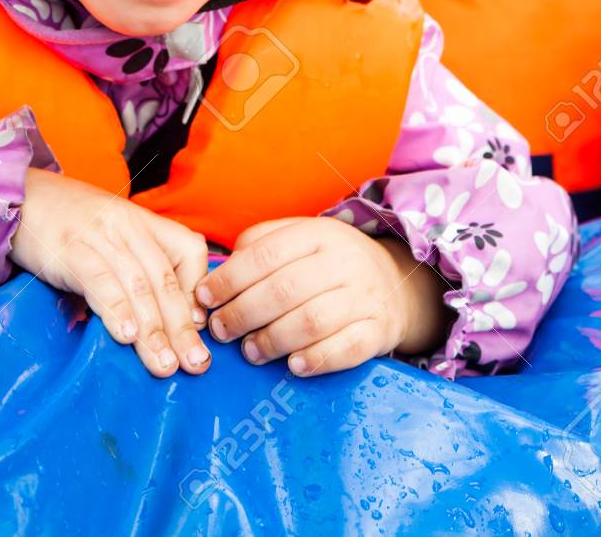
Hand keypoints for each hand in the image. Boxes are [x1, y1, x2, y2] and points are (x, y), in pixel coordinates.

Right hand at [10, 168, 211, 377]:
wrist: (20, 195)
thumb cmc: (69, 221)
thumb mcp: (112, 234)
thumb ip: (135, 266)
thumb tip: (158, 320)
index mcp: (143, 221)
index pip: (189, 248)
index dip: (198, 290)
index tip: (201, 328)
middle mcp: (127, 225)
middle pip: (165, 278)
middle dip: (182, 326)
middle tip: (196, 364)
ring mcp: (99, 235)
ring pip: (137, 285)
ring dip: (153, 330)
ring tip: (164, 365)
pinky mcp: (69, 249)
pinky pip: (99, 280)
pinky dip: (114, 309)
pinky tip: (125, 336)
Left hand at [195, 216, 448, 377]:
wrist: (395, 284)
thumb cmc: (329, 263)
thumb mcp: (300, 238)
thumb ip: (259, 246)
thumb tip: (217, 274)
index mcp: (319, 233)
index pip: (266, 254)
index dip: (230, 278)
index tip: (205, 298)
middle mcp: (344, 261)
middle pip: (284, 290)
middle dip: (243, 314)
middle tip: (222, 331)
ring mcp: (365, 297)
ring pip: (311, 321)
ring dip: (273, 341)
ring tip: (251, 351)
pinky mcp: (379, 330)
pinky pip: (346, 349)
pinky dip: (316, 360)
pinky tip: (293, 366)